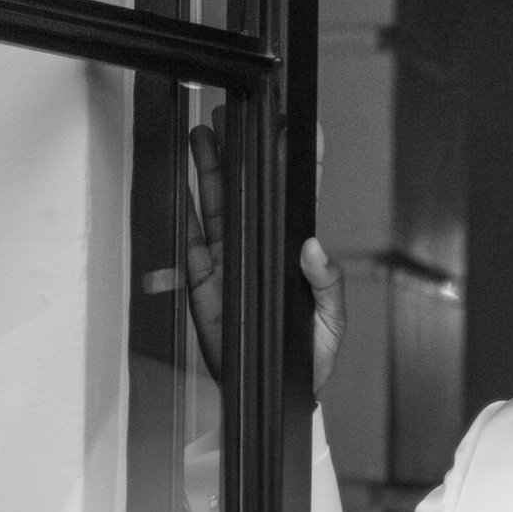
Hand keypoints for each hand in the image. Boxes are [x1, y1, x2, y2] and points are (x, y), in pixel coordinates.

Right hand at [176, 109, 345, 396]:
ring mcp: (230, 262)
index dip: (296, 162)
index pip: (295, 199)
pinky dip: (185, 216)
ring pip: (217, 206)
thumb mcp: (330, 324)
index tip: (294, 124)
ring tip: (204, 134)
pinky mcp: (204, 283)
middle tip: (230, 115)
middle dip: (239, 152)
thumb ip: (326, 286)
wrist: (272, 396)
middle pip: (247, 191)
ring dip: (210, 171)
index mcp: (292, 255)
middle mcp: (260, 250)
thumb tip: (315, 248)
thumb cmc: (309, 359)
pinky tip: (182, 187)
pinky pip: (190, 243)